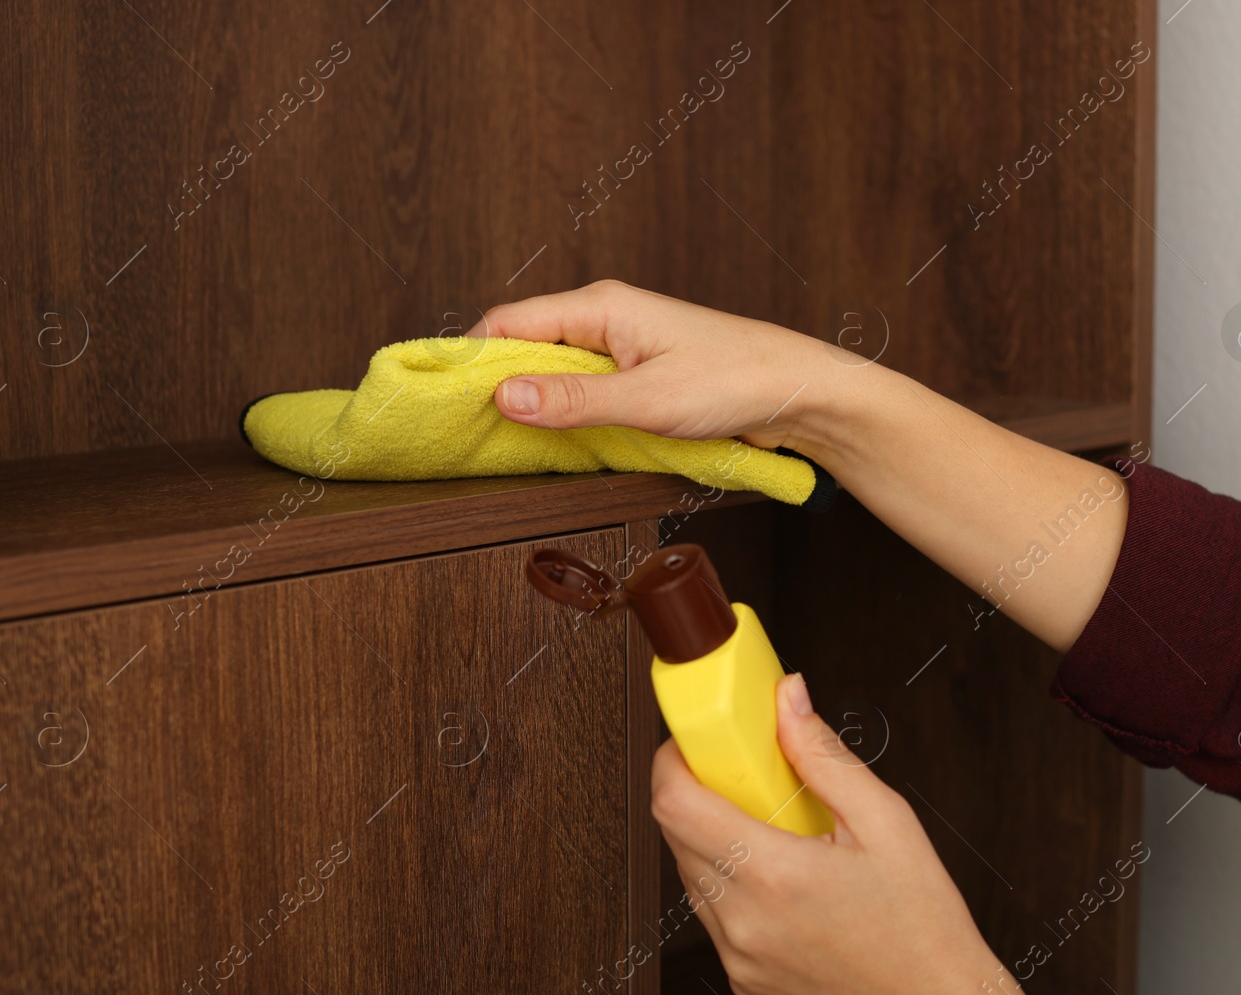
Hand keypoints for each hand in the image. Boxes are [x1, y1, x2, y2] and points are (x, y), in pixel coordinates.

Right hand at [470, 279, 867, 453]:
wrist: (800, 393)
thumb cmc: (736, 382)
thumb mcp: (647, 400)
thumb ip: (573, 401)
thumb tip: (503, 395)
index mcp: (601, 307)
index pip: (509, 322)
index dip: (470, 358)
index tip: (441, 397)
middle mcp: (606, 319)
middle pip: (525, 346)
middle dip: (496, 384)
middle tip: (466, 429)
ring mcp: (622, 347)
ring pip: (553, 371)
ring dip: (533, 403)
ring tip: (504, 439)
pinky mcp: (638, 374)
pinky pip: (583, 390)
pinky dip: (564, 413)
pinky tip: (556, 440)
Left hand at [650, 673, 1084, 994]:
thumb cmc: (924, 926)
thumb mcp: (886, 822)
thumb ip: (824, 756)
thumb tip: (787, 702)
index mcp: (773, 874)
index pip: (675, 804)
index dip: (671, 762)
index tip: (691, 745)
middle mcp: (743, 921)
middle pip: (676, 837)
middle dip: (698, 796)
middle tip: (745, 781)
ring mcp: (739, 958)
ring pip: (691, 879)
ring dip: (714, 844)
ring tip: (775, 837)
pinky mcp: (745, 983)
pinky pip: (713, 921)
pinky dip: (731, 890)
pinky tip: (782, 885)